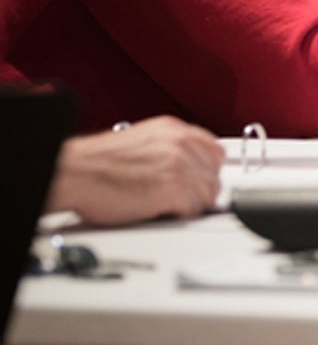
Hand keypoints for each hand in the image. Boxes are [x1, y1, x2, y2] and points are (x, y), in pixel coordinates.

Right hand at [46, 116, 224, 225]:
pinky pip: (193, 210)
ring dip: (188, 205)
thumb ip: (170, 149)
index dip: (206, 172)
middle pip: (214, 176)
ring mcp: (179, 164)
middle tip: (177, 200)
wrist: (75, 172)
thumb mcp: (142, 141)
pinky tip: (157, 211)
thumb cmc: (97, 164)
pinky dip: (177, 215)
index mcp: (174, 129)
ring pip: (207, 195)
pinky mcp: (172, 187)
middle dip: (198, 192)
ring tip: (163, 205)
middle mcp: (180, 143)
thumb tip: (191, 166)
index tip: (199, 183)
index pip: (215, 152)